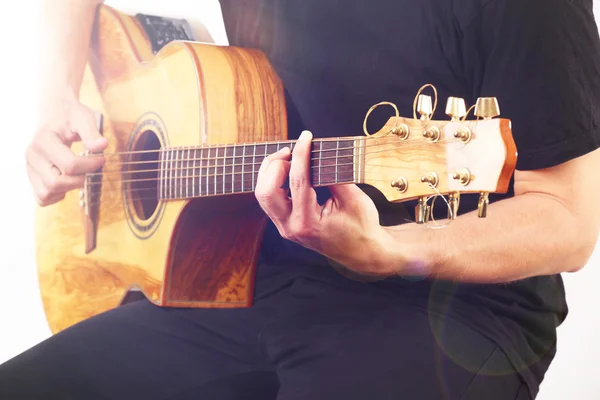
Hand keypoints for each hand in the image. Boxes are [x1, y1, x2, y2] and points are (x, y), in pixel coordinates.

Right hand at [26, 94, 107, 205]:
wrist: (55, 113)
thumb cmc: (70, 116)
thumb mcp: (83, 118)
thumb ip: (91, 132)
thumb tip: (102, 146)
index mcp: (43, 141)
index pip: (69, 165)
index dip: (91, 166)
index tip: (102, 159)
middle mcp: (32, 156)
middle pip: (55, 183)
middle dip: (79, 180)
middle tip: (90, 169)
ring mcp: (30, 168)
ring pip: (45, 194)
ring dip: (67, 189)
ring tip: (78, 175)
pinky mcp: (33, 176)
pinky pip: (42, 198)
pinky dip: (57, 195)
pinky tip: (68, 181)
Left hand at [255, 130, 402, 278]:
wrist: (363, 252)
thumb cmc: (362, 228)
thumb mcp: (353, 199)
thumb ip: (333, 175)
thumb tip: (318, 152)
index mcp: (308, 223)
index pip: (297, 181)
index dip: (300, 154)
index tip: (306, 136)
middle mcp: (291, 228)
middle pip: (266, 191)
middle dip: (275, 164)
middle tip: (292, 150)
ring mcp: (285, 228)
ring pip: (263, 195)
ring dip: (271, 172)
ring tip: (289, 158)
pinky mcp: (285, 224)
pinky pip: (270, 200)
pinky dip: (274, 181)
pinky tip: (288, 170)